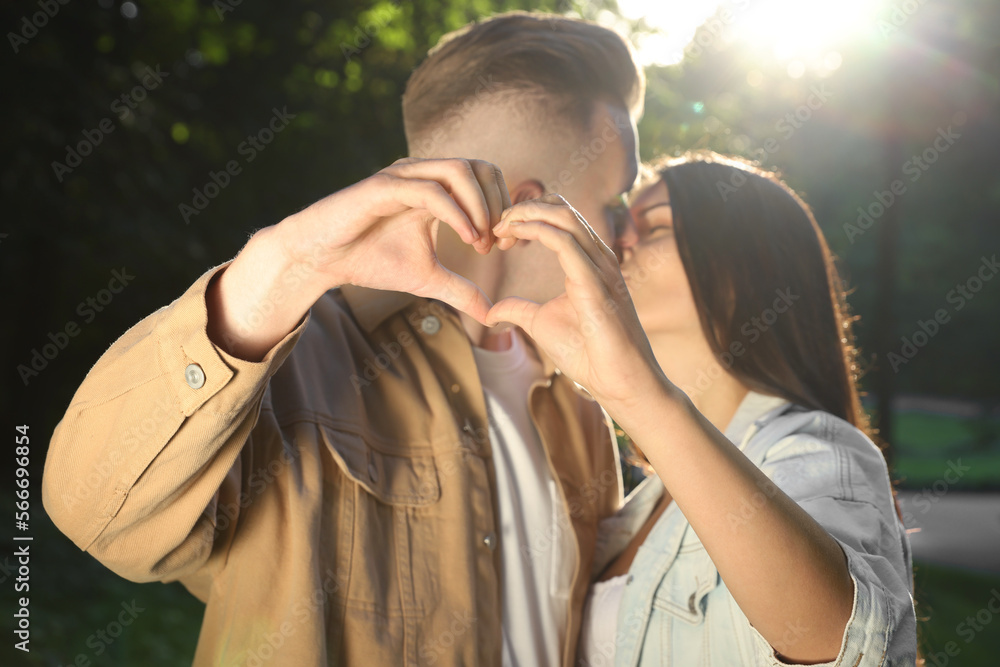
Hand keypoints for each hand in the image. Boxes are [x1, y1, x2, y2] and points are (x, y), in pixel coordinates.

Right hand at [282, 157, 510, 323]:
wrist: (321, 258)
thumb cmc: (370, 259)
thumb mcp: (427, 279)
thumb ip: (461, 291)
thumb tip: (492, 314)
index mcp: (437, 187)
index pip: (487, 178)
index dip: (505, 208)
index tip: (507, 247)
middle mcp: (423, 173)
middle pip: (481, 167)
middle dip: (499, 205)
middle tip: (498, 244)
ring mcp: (404, 176)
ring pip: (458, 170)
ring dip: (479, 206)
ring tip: (480, 243)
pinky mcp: (384, 187)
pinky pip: (430, 190)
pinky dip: (455, 213)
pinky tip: (466, 238)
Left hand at [485, 195, 662, 407]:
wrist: (618, 381)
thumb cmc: (589, 353)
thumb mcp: (542, 324)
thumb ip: (518, 310)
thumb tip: (491, 312)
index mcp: (589, 261)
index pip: (560, 218)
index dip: (527, 216)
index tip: (499, 235)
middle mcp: (597, 257)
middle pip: (561, 208)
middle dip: (523, 208)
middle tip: (496, 226)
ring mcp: (600, 266)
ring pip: (563, 217)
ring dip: (526, 214)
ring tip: (500, 226)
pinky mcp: (595, 282)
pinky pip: (563, 241)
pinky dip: (534, 230)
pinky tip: (511, 235)